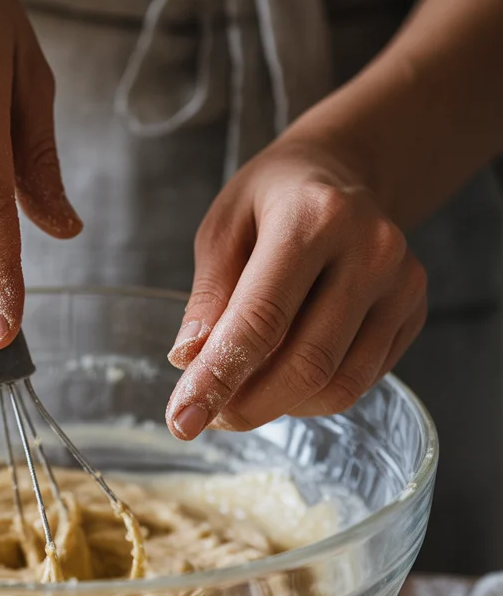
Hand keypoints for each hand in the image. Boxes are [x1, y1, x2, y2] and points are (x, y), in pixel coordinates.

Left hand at [166, 138, 426, 437]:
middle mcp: (370, 250)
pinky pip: (361, 380)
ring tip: (239, 397)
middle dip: (248, 406)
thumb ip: (209, 296)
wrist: (342, 174)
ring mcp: (402, 284)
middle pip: (307, 363)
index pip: (262, 320)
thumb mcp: (222, 229)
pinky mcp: (414, 312)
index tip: (182, 421)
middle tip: (207, 416)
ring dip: (279, 407)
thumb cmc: (272, 200)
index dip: (218, 379)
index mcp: (313, 217)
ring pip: (339, 384)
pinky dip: (312, 396)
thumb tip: (191, 362)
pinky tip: (280, 378)